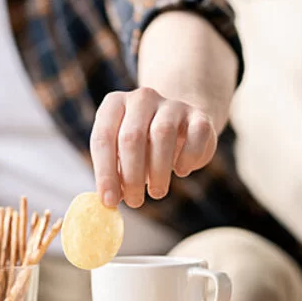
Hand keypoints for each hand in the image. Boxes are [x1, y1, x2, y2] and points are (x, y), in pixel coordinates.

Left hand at [91, 87, 217, 208]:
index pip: (103, 138)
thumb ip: (113, 172)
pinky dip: (187, 158)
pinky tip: (181, 171)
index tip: (109, 201)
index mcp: (114, 104)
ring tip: (156, 193)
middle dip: (131, 176)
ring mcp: (171, 104)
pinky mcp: (198, 115)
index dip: (104, 173)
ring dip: (158, 171)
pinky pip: (196, 135)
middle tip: (134, 202)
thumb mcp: (120, 155)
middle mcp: (141, 98)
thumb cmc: (140, 146)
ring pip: (162, 134)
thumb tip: (108, 200)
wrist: (179, 125)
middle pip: (131, 137)